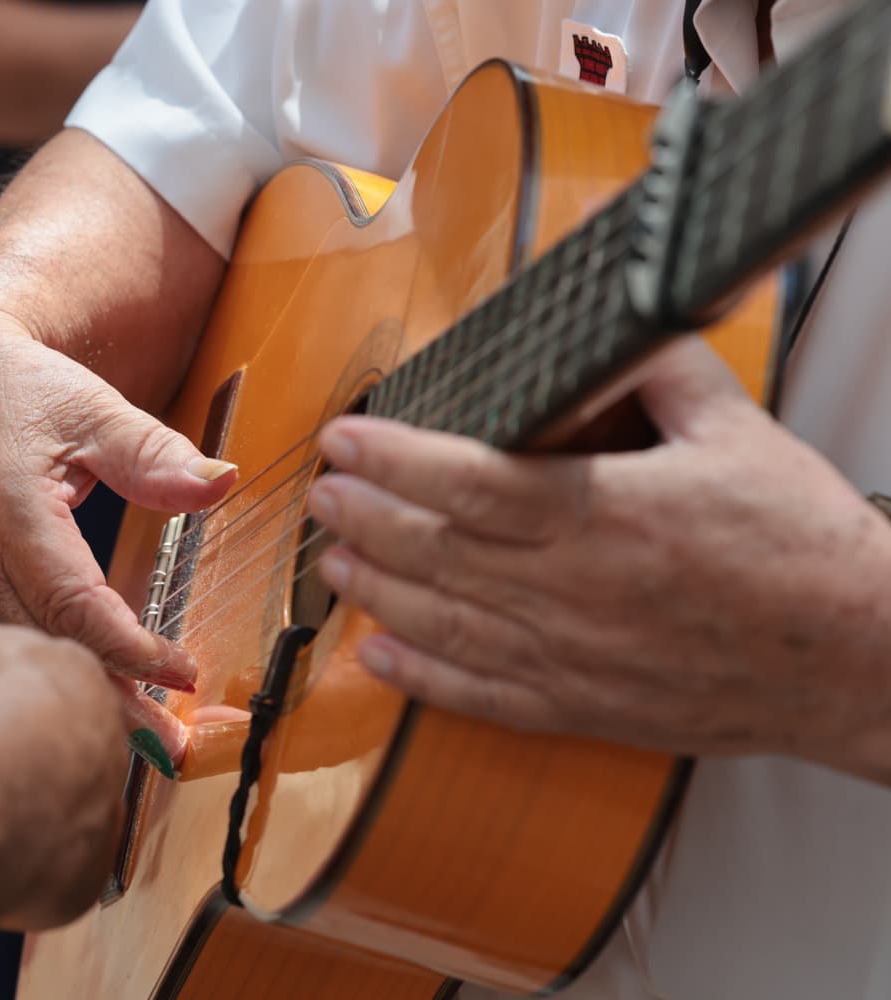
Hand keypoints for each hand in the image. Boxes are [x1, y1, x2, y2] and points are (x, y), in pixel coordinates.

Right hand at [0, 304, 237, 763]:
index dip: (129, 648)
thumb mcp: (89, 406)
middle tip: (168, 746)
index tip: (182, 672)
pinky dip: (40, 675)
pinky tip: (76, 704)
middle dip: (107, 701)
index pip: (74, 603)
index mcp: (10, 513)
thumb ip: (153, 453)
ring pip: (15, 656)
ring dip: (74, 699)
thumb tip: (220, 485)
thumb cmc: (11, 386)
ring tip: (138, 741)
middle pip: (44, 648)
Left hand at [306, 336, 890, 769]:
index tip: (344, 436)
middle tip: (322, 491)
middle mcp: (573, 591)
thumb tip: (608, 317)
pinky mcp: (581, 707)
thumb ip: (657, 368)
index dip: (392, 457)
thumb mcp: (734, 430)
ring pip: (443, 622)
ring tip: (332, 560)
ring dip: (374, 589)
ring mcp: (571, 658)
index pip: (467, 481)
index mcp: (605, 514)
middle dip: (364, 516)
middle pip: (436, 551)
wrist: (856, 659)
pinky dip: (421, 677)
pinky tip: (377, 656)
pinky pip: (481, 696)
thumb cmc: (799, 547)